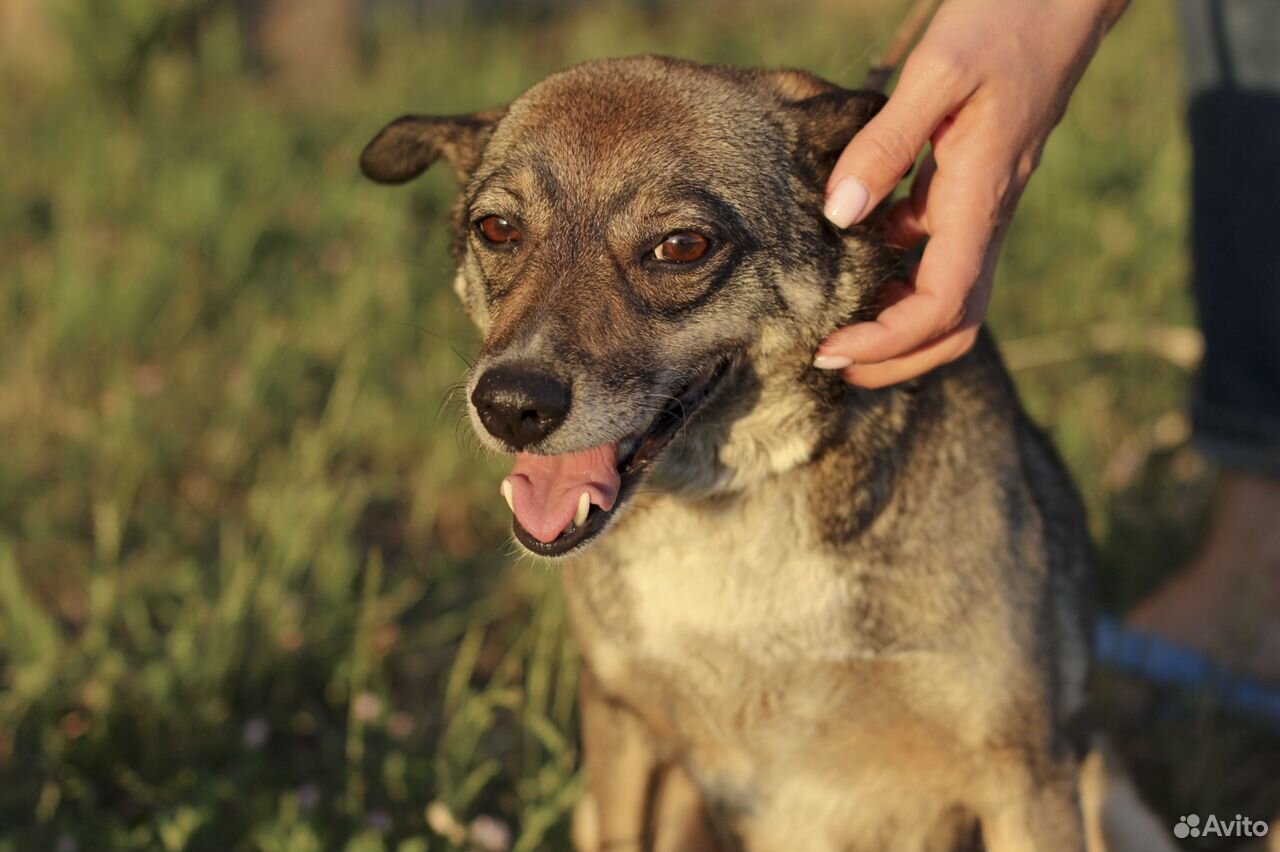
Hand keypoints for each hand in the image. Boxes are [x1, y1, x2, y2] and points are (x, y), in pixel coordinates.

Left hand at [814, 0, 1127, 387]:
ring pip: (950, 294)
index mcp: (980, 198)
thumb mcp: (938, 71)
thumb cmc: (1006, 21)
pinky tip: (855, 254)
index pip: (942, 305)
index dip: (887, 342)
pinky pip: (939, 252)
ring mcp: (984, 204)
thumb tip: (840, 212)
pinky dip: (898, 274)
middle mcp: (987, 214)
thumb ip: (886, 142)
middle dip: (896, 358)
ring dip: (898, 325)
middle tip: (830, 360)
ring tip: (837, 326)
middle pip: (954, 323)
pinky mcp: (973, 186)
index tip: (830, 349)